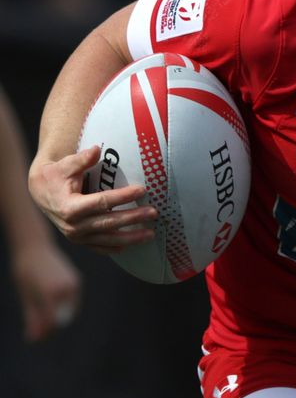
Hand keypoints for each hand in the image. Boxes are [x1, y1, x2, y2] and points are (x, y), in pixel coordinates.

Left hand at [11, 241, 80, 341]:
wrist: (35, 247)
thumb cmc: (25, 270)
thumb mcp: (26, 295)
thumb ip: (32, 317)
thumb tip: (33, 339)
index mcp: (51, 292)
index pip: (52, 321)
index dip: (44, 333)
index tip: (34, 339)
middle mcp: (66, 289)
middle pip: (64, 318)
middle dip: (52, 327)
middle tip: (38, 332)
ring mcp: (74, 284)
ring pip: (71, 311)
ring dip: (59, 318)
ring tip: (42, 319)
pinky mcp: (76, 281)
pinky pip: (73, 302)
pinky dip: (64, 308)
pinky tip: (51, 307)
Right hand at [28, 145, 156, 252]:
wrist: (40, 193)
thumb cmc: (56, 176)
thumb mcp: (65, 165)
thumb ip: (81, 159)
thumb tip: (97, 150)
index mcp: (70, 207)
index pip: (102, 202)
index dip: (123, 196)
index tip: (142, 190)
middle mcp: (73, 225)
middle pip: (109, 222)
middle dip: (133, 218)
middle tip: (153, 213)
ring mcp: (76, 236)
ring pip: (107, 239)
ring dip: (131, 238)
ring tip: (150, 234)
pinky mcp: (80, 241)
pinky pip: (100, 247)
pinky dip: (115, 247)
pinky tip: (131, 245)